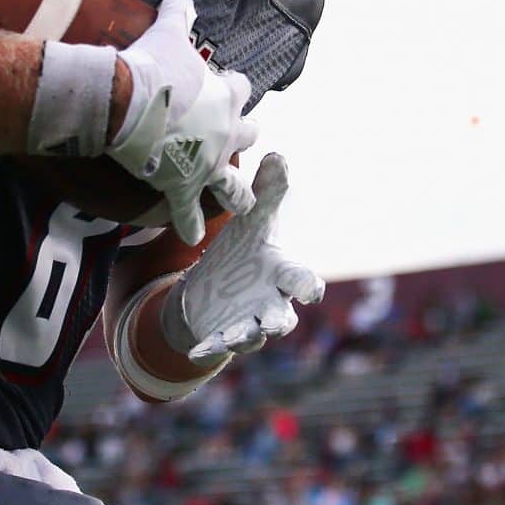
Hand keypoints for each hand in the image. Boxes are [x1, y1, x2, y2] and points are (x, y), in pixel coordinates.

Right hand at [106, 0, 258, 242]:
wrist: (125, 101)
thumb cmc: (150, 64)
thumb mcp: (168, 32)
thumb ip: (179, 14)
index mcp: (226, 95)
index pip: (242, 88)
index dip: (233, 87)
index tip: (223, 86)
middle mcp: (225, 131)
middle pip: (247, 132)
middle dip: (243, 132)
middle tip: (236, 133)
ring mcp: (207, 163)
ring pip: (234, 185)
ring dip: (237, 192)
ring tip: (243, 203)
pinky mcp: (183, 187)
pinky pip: (189, 214)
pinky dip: (190, 225)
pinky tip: (193, 235)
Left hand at [162, 153, 324, 364]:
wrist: (215, 286)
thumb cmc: (245, 251)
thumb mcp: (253, 221)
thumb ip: (268, 191)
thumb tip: (278, 155)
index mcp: (280, 275)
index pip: (302, 282)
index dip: (307, 287)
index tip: (309, 291)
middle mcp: (270, 305)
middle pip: (283, 320)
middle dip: (278, 321)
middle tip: (274, 323)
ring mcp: (246, 324)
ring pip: (252, 338)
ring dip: (244, 338)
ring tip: (235, 337)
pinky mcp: (220, 336)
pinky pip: (216, 346)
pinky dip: (208, 347)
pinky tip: (195, 349)